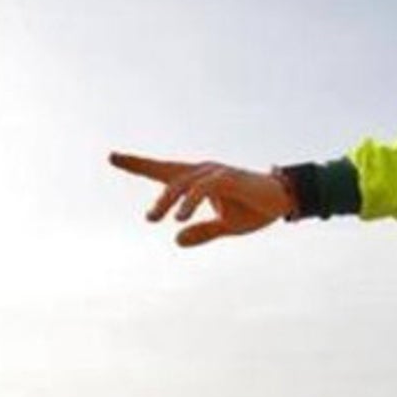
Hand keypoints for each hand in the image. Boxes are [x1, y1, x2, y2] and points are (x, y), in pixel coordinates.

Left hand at [109, 152, 295, 246]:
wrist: (284, 201)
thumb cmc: (255, 209)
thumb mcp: (226, 226)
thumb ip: (202, 232)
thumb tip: (176, 240)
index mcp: (200, 181)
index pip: (164, 171)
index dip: (138, 163)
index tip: (113, 156)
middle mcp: (204, 171)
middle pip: (166, 171)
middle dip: (139, 165)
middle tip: (116, 167)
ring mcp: (215, 173)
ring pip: (181, 182)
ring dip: (165, 201)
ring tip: (152, 218)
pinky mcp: (227, 178)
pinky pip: (201, 189)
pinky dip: (189, 202)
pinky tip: (179, 218)